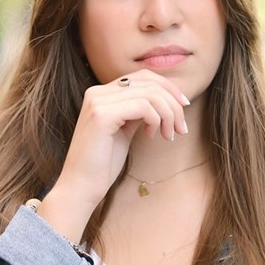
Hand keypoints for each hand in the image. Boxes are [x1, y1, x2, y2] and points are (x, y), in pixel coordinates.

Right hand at [37, 69, 189, 241]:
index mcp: (100, 93)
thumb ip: (137, 112)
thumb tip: (164, 101)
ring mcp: (98, 102)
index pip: (142, 77)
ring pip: (149, 93)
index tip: (183, 106)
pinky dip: (156, 119)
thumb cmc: (102, 164)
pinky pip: (143, 106)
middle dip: (172, 103)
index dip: (168, 88)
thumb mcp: (124, 130)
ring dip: (168, 114)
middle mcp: (97, 92)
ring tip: (169, 135)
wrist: (81, 187)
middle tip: (180, 128)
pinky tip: (152, 135)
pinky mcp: (102, 115)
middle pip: (148, 82)